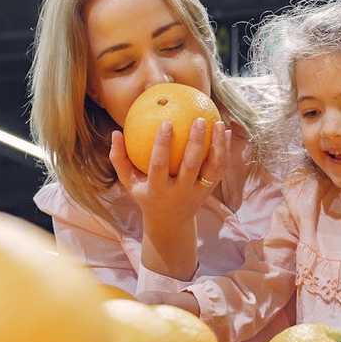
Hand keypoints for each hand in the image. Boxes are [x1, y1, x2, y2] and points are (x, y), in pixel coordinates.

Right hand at [110, 119, 230, 227]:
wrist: (170, 222)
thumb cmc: (146, 194)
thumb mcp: (129, 182)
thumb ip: (119, 159)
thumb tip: (116, 132)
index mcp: (158, 190)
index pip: (160, 165)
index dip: (162, 144)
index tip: (166, 122)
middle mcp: (180, 192)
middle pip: (191, 166)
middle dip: (196, 142)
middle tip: (198, 119)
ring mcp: (198, 193)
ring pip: (212, 168)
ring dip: (218, 145)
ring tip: (218, 123)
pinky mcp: (210, 191)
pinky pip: (220, 169)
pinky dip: (224, 150)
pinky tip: (225, 131)